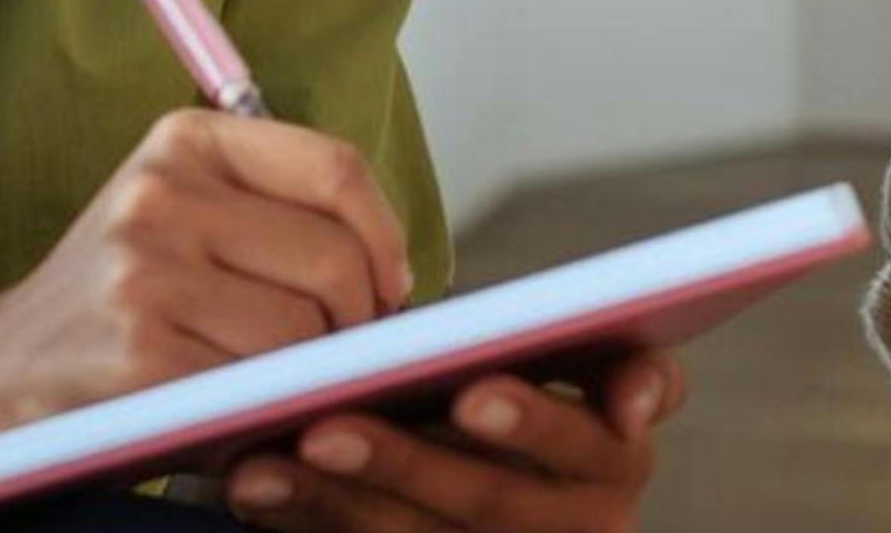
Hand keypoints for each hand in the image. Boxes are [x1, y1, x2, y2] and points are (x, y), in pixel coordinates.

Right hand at [0, 109, 414, 439]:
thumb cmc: (117, 300)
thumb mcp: (182, 215)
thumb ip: (274, 212)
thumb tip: (395, 274)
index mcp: (183, 143)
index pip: (335, 168)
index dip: (385, 237)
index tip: (390, 286)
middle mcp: (160, 195)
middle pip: (334, 261)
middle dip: (355, 323)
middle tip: (333, 355)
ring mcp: (144, 274)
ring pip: (302, 333)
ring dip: (306, 375)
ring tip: (267, 382)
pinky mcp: (140, 355)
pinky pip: (255, 388)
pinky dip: (264, 410)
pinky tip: (234, 410)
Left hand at [221, 351, 682, 531]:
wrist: (516, 499)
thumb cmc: (547, 418)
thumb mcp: (601, 382)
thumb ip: (628, 373)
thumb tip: (634, 405)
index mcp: (615, 465)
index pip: (582, 446)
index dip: (532, 425)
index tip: (473, 394)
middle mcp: (568, 530)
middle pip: (482, 502)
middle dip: (402, 462)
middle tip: (327, 424)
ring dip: (331, 498)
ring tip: (264, 454)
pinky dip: (303, 518)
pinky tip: (256, 485)